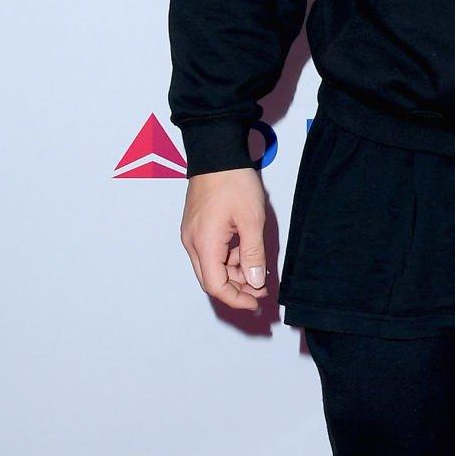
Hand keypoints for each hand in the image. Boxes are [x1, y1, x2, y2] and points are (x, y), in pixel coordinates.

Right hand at [180, 165, 269, 311]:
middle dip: (237, 289)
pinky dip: (228, 259)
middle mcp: (192, 243)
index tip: (256, 302)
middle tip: (262, 290)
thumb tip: (254, 282)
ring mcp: (192, 235)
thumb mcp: (251, 221)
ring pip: (212, 267)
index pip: (216, 286)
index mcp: (204, 244)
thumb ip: (253, 254)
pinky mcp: (197, 228)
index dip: (237, 299)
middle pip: (212, 280)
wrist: (216, 153)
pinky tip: (247, 255)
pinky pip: (211, 253)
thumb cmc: (233, 182)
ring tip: (258, 272)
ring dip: (234, 274)